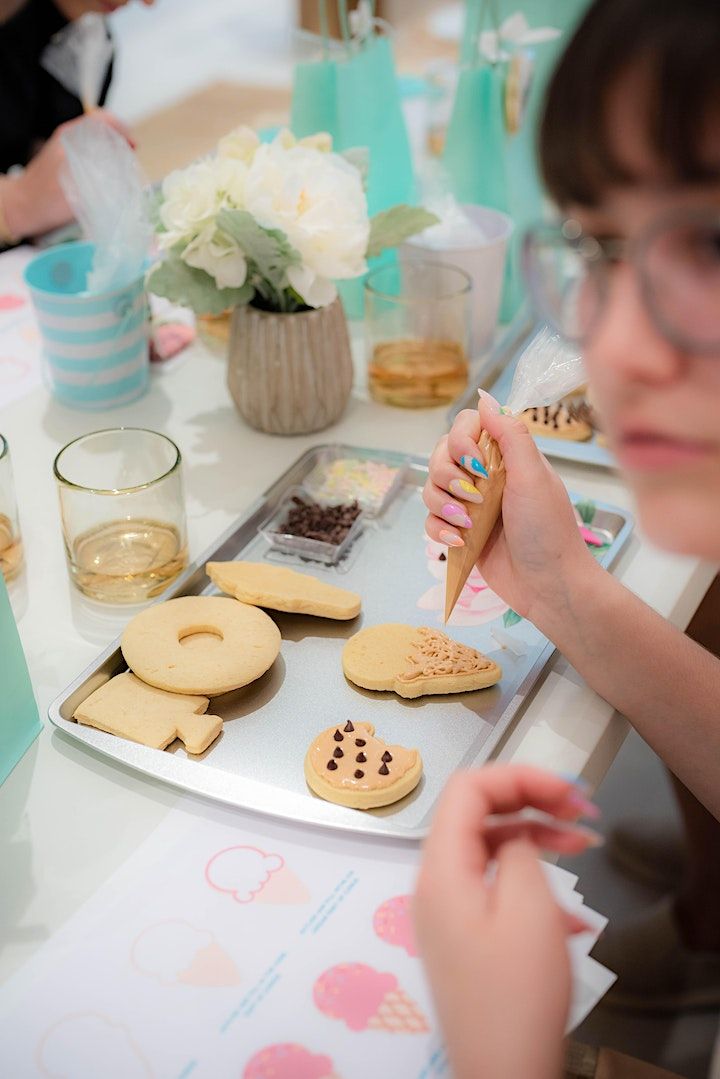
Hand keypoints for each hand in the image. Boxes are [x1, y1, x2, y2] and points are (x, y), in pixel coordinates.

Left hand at [1, 110, 133, 240]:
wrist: (21, 206)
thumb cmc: (46, 200)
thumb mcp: (78, 190)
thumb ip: (101, 179)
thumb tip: (125, 172)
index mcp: (71, 138)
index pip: (103, 121)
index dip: (122, 130)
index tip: (133, 146)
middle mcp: (69, 138)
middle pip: (102, 130)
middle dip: (120, 142)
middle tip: (132, 160)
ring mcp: (66, 148)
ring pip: (97, 141)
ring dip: (113, 152)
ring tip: (124, 168)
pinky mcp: (66, 160)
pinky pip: (90, 152)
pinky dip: (103, 160)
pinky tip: (108, 176)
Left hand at [415, 765, 598, 1078]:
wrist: (502, 1074)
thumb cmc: (516, 996)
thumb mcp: (529, 910)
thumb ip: (520, 851)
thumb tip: (516, 833)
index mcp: (440, 868)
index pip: (467, 788)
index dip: (518, 777)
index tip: (567, 790)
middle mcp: (433, 882)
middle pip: (475, 813)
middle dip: (530, 802)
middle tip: (580, 811)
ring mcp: (445, 910)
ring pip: (488, 848)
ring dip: (535, 839)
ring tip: (582, 845)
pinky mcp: (462, 935)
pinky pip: (492, 886)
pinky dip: (529, 880)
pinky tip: (569, 909)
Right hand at [423, 392, 598, 625]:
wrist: (548, 585)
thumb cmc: (548, 528)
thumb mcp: (533, 476)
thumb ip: (510, 435)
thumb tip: (484, 398)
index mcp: (505, 457)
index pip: (465, 427)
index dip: (461, 441)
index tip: (475, 463)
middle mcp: (485, 476)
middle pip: (440, 456)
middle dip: (447, 477)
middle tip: (473, 498)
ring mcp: (471, 506)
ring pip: (431, 489)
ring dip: (443, 505)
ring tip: (468, 524)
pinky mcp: (460, 534)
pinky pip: (431, 522)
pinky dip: (439, 531)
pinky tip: (459, 542)